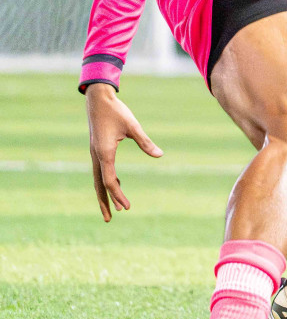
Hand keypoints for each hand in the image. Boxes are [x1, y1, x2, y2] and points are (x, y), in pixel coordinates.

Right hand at [85, 83, 161, 221]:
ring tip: (114, 208)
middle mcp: (97, 156)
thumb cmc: (116, 111)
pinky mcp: (97, 149)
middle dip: (105, 202)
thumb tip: (160, 155)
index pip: (110, 181)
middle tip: (111, 219)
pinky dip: (108, 180)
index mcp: (104, 153)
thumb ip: (146, 142)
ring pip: (99, 179)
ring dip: (106, 193)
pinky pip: (102, 170)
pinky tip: (118, 184)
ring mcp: (95, 153)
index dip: (118, 196)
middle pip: (100, 185)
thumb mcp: (133, 126)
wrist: (98, 99)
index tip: (127, 207)